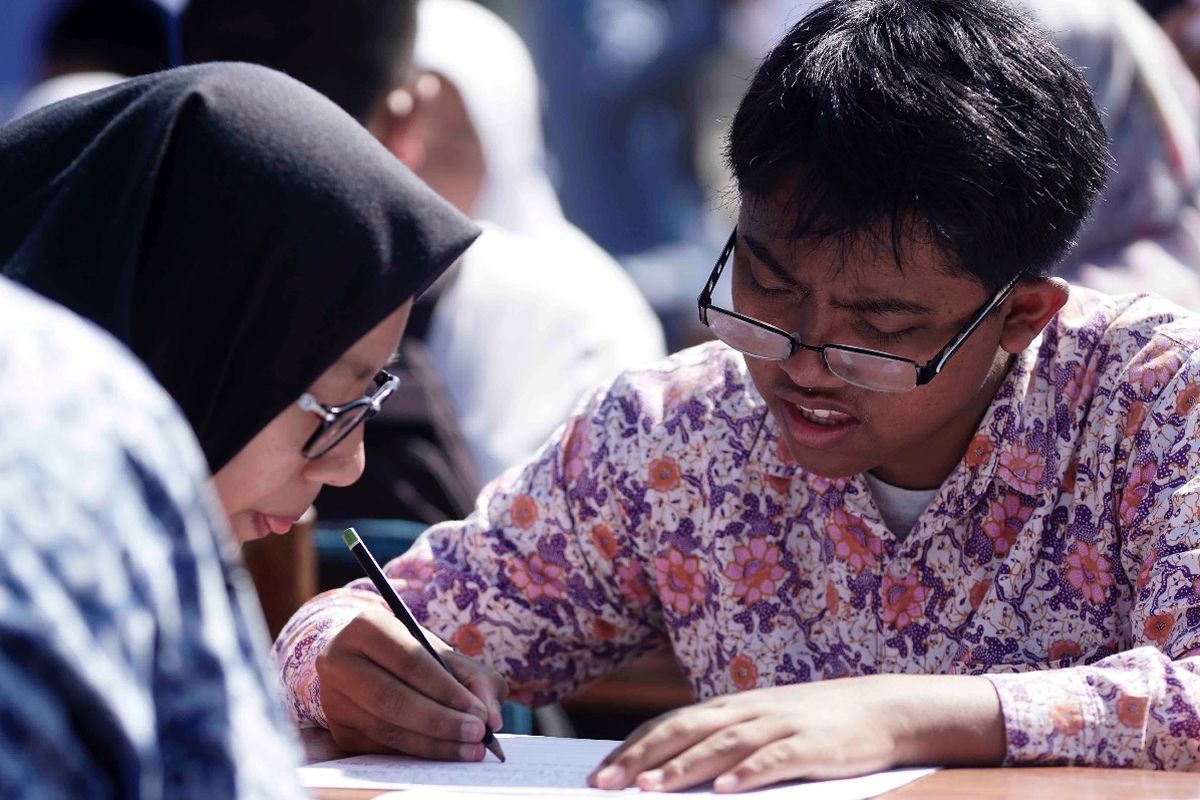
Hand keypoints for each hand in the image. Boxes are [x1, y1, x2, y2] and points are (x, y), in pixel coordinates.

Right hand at [316, 608, 507, 759]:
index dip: (446, 690)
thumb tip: (491, 717)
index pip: (410, 661)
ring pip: (386, 729)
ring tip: (469, 749)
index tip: (479, 713)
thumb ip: (474, 678)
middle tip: (478, 735)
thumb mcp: (443, 653)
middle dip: (441, 721)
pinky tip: (444, 753)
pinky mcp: (339, 729)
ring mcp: (334, 698)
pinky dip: (416, 752)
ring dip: (432, 744)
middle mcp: (340, 660)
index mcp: (367, 627)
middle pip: (393, 699)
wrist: (365, 663)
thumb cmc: (412, 655)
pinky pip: (380, 748)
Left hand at [588, 674, 1003, 792]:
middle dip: (641, 759)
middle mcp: (748, 711)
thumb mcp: (761, 723)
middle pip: (685, 731)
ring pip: (722, 744)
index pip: (670, 724)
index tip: (599, 773)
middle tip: (604, 784)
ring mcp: (779, 726)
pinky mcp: (812, 745)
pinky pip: (775, 759)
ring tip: (650, 788)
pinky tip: (724, 790)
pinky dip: (748, 773)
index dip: (633, 747)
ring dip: (684, 767)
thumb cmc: (812, 723)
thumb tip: (669, 766)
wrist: (880, 709)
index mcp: (730, 707)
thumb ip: (721, 739)